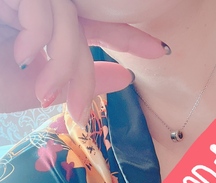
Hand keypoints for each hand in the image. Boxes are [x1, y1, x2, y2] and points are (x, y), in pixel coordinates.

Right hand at [0, 0, 167, 124]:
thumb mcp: (34, 88)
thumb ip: (79, 81)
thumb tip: (126, 77)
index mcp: (38, 25)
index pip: (90, 25)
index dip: (127, 35)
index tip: (160, 50)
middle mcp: (31, 6)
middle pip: (80, 25)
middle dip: (85, 68)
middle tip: (77, 107)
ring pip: (66, 19)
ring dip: (63, 62)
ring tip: (43, 92)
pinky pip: (44, 9)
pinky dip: (41, 36)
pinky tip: (23, 55)